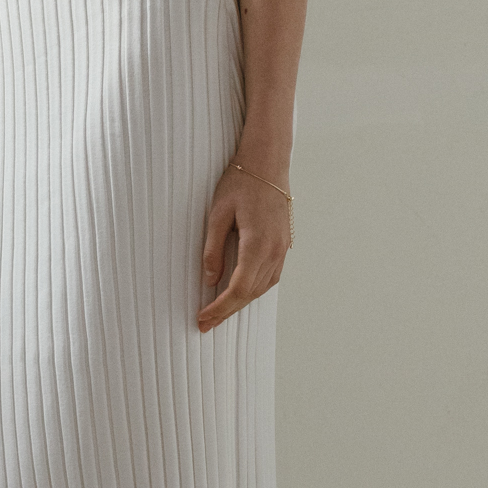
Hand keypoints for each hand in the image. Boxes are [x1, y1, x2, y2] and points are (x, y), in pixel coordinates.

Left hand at [197, 161, 293, 332]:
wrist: (267, 162)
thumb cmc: (240, 183)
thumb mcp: (218, 214)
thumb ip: (213, 249)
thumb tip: (210, 279)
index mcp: (258, 244)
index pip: (238, 288)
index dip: (220, 308)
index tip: (202, 319)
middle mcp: (275, 251)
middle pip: (250, 294)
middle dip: (227, 311)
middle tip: (205, 325)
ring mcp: (283, 249)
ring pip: (262, 288)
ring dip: (241, 303)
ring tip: (219, 313)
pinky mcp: (284, 244)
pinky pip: (270, 277)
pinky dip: (254, 290)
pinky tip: (240, 293)